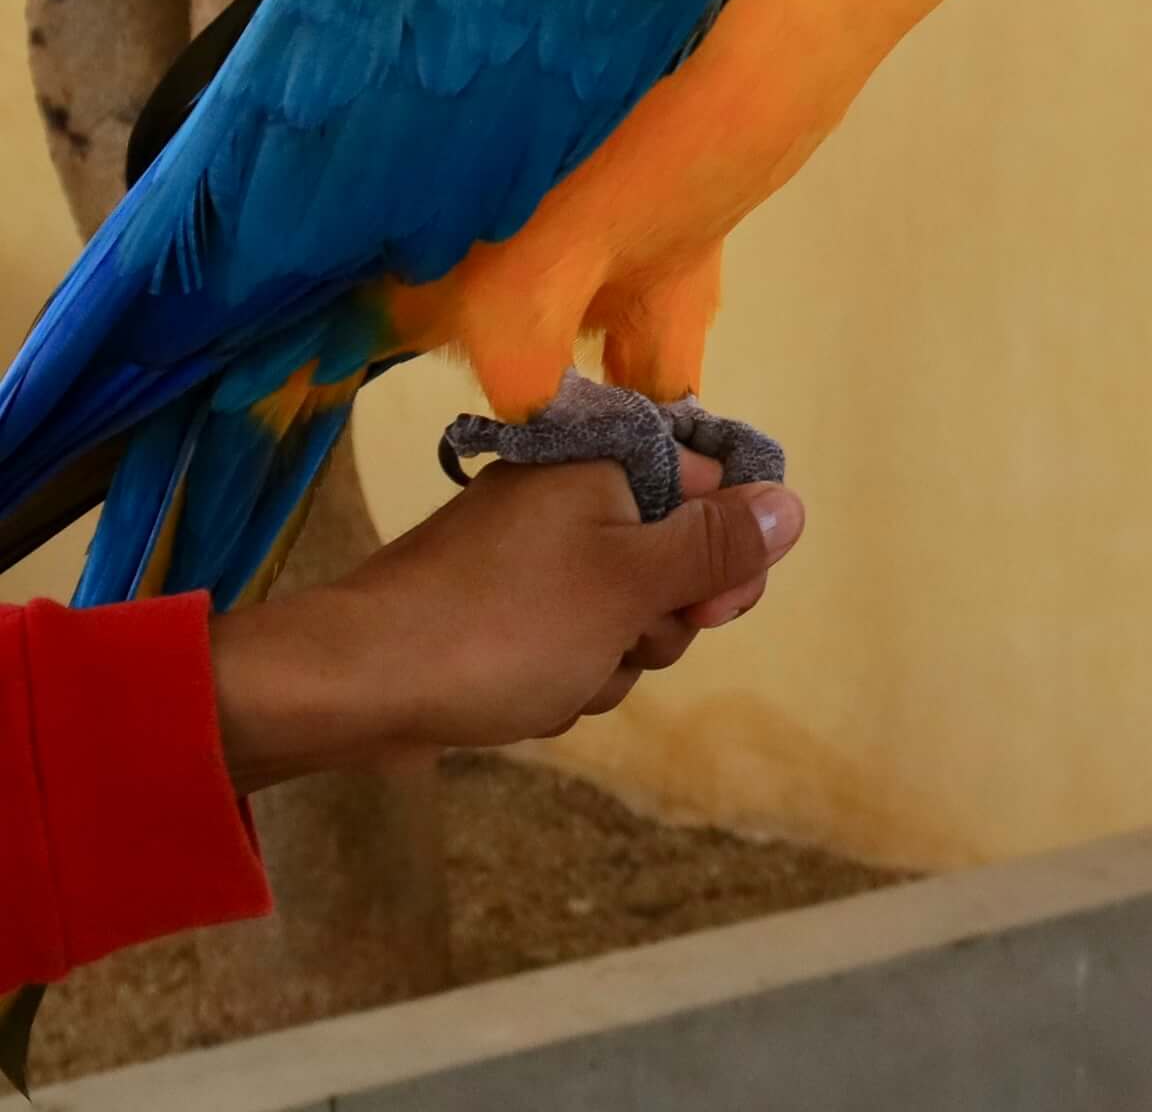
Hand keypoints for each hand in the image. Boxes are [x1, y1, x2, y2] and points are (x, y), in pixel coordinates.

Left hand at [206, 453, 805, 792]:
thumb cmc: (502, 625)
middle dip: (659, 621)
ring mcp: (535, 553)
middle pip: (675, 559)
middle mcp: (574, 493)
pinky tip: (527, 696)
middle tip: (621, 643)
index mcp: (607, 462)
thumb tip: (791, 500)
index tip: (709, 611)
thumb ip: (717, 544)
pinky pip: (575, 640)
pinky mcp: (504, 608)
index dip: (726, 556)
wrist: (352, 685)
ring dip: (610, 659)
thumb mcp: (631, 586)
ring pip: (628, 613)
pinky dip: (565, 674)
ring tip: (558, 677)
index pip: (716, 487)